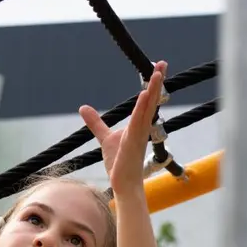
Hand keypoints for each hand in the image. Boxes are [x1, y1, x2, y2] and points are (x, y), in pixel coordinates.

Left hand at [79, 61, 166, 196]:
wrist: (122, 183)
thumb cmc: (118, 163)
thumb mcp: (105, 137)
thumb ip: (96, 122)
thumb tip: (83, 108)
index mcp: (138, 125)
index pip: (147, 100)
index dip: (152, 85)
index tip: (157, 69)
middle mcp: (142, 127)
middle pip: (151, 100)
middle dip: (157, 82)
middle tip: (163, 63)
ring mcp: (139, 134)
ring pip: (148, 108)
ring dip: (153, 90)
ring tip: (158, 73)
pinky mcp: (133, 142)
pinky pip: (139, 123)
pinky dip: (142, 109)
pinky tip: (144, 95)